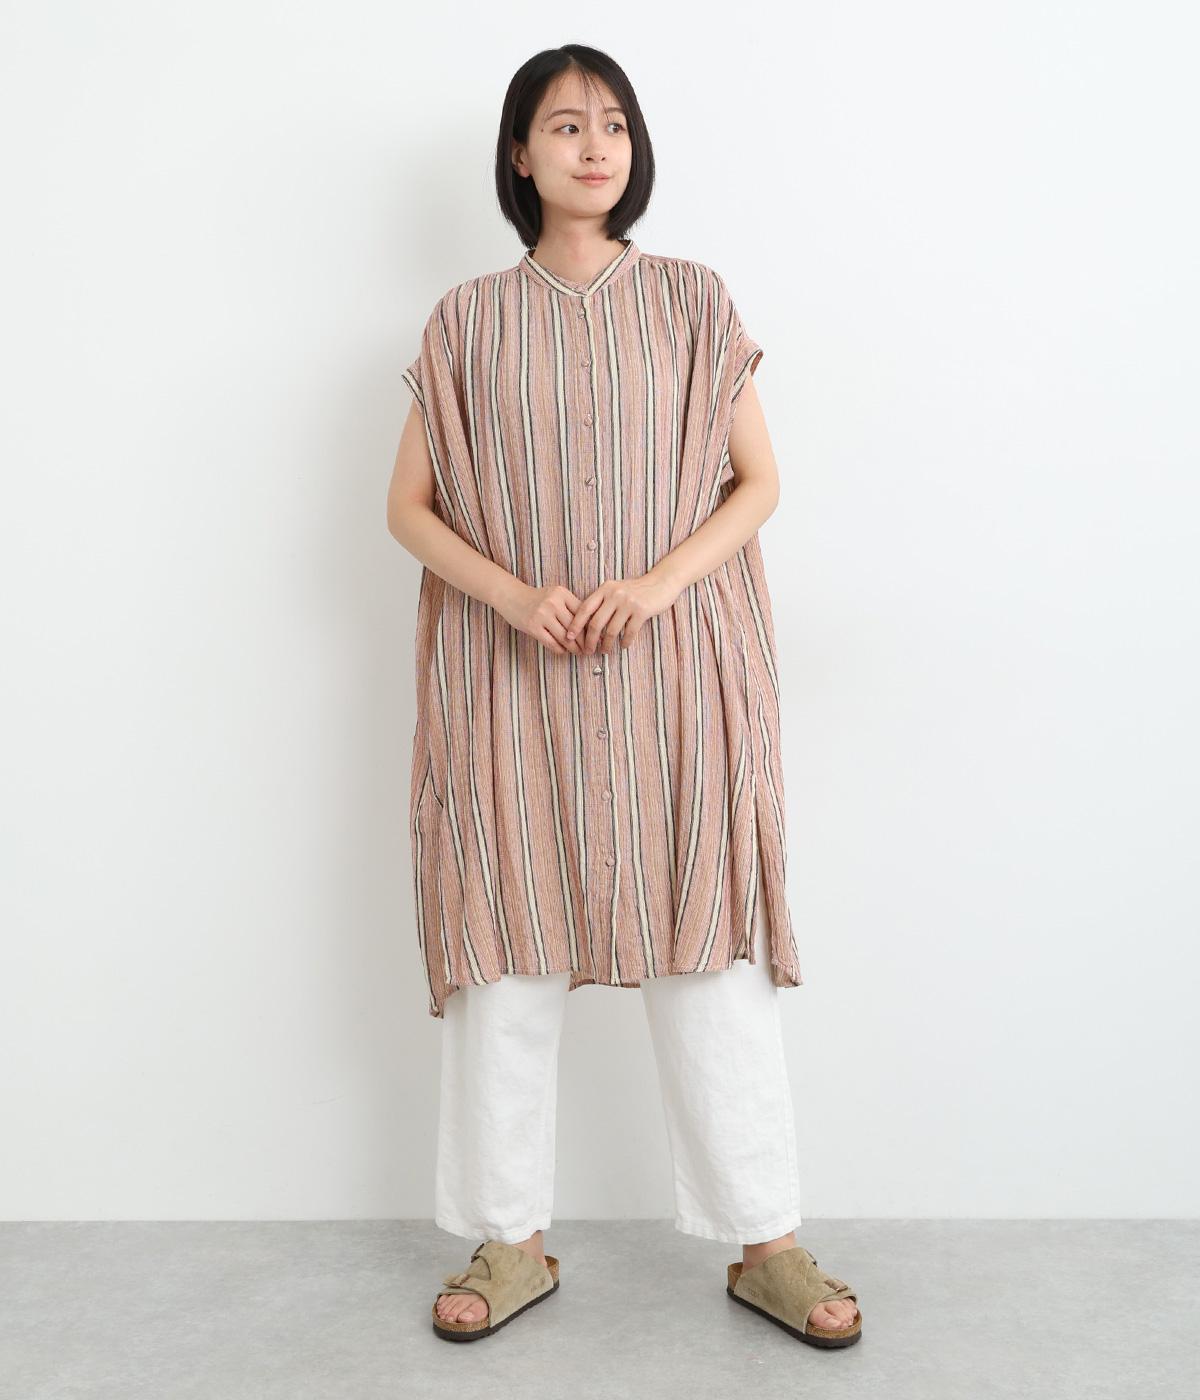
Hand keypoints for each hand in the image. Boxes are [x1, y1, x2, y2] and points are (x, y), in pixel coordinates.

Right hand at [495, 581, 585, 654]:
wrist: (511, 596)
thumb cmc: (537, 599)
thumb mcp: (555, 595)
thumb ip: (570, 607)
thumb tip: (589, 628)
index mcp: (562, 593)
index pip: (582, 613)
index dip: (590, 627)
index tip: (596, 637)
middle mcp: (553, 602)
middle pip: (575, 627)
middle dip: (584, 641)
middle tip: (589, 650)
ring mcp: (542, 614)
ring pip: (565, 637)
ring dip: (573, 648)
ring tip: (578, 653)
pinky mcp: (533, 626)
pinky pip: (552, 643)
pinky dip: (560, 650)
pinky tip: (563, 651)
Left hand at [566, 572, 681, 653]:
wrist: (661, 582)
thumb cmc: (636, 590)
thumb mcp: (616, 590)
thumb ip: (602, 601)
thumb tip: (585, 624)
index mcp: (605, 589)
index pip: (585, 608)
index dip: (575, 624)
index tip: (569, 637)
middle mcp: (614, 594)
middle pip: (595, 623)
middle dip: (589, 640)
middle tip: (587, 651)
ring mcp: (628, 602)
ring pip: (611, 631)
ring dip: (606, 645)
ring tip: (605, 651)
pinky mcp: (642, 610)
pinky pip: (629, 632)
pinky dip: (625, 642)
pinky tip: (624, 646)